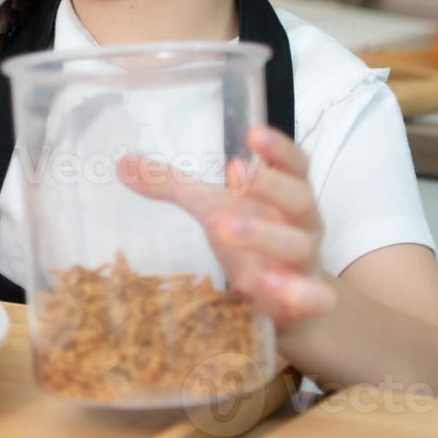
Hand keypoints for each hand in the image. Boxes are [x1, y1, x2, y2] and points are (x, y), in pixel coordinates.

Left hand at [117, 124, 334, 331]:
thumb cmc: (255, 241)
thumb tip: (121, 163)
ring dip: (266, 236)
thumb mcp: (214, 209)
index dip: (278, 148)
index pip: (293, 164)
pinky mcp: (309, 300)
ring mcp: (308, 261)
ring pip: (298, 244)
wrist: (298, 304)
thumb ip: (173, 186)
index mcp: (285, 194)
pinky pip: (315, 295)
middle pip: (297, 197)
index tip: (253, 133)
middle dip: (268, 185)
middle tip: (234, 173)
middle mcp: (303, 222)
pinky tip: (274, 288)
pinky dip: (300, 291)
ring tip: (225, 230)